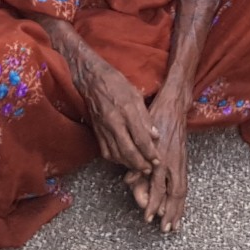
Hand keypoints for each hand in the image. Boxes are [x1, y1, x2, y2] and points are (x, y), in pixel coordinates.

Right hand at [76, 51, 157, 175]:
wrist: (92, 80)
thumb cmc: (116, 84)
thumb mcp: (136, 96)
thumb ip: (146, 118)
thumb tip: (155, 136)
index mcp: (127, 112)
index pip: (141, 139)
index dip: (150, 153)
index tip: (157, 160)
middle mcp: (114, 123)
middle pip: (128, 151)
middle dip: (141, 164)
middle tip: (150, 168)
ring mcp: (104, 129)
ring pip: (117, 155)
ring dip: (129, 164)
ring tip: (139, 167)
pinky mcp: (97, 132)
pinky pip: (106, 152)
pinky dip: (116, 159)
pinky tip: (123, 160)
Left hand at [139, 84, 190, 232]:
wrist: (174, 106)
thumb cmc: (154, 120)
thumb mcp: (141, 137)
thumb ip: (136, 160)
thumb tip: (129, 180)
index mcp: (161, 159)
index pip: (157, 187)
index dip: (152, 203)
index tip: (148, 218)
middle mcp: (173, 163)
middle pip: (173, 194)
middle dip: (169, 213)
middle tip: (165, 229)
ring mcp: (180, 163)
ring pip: (181, 192)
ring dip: (178, 210)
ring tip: (175, 226)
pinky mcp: (183, 161)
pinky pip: (184, 185)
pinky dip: (183, 200)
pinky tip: (181, 209)